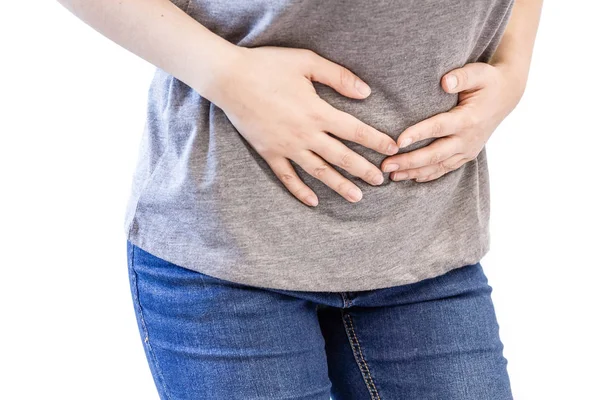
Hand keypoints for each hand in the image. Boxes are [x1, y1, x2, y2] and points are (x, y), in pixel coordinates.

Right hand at [216, 46, 398, 205]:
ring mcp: (286, 147)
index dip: (376, 141)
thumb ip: (338, 77)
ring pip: (318, 172)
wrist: (229, 79)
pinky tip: (313, 202)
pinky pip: (287, 177)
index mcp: (317, 112)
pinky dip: (300, 191)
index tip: (392, 149)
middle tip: (381, 181)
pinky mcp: (269, 153)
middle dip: (363, 170)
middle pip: (341, 157)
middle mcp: (305, 135)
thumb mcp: (307, 62)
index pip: (355, 131)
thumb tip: (366, 93)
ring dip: (339, 186)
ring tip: (357, 198)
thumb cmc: (268, 66)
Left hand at [381, 62, 523, 181]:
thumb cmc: (488, 81)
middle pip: (434, 154)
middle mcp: (468, 139)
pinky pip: (445, 169)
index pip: (438, 128)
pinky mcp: (466, 155)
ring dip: (414, 172)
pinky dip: (428, 175)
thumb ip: (462, 77)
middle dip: (409, 161)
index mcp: (468, 119)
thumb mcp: (479, 73)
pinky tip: (410, 178)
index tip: (398, 141)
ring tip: (391, 176)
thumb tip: (445, 82)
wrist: (507, 96)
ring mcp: (467, 150)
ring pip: (438, 166)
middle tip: (385, 166)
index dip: (418, 135)